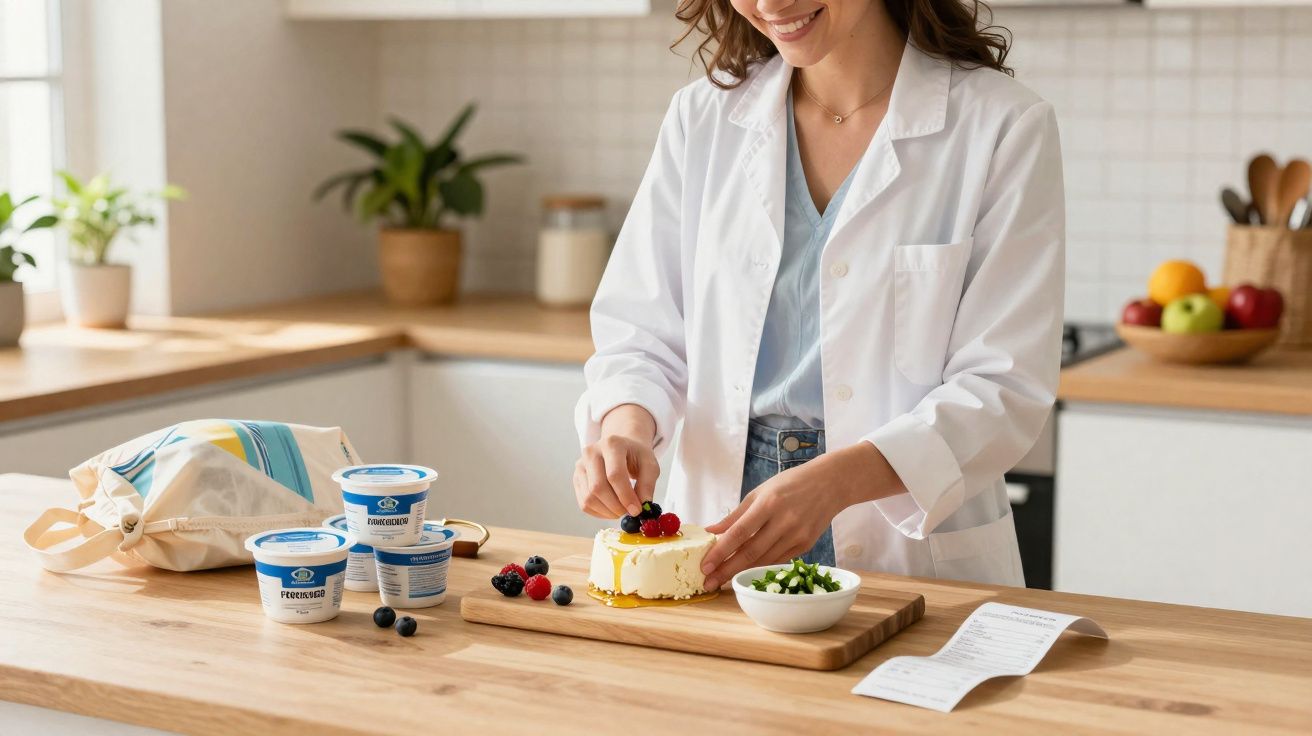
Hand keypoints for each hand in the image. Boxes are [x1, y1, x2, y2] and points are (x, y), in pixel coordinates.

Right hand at [573, 404, 657, 518]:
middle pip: (598, 487)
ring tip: (621, 510)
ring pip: (589, 498)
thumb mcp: (649, 465)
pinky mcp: (576, 478)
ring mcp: (580, 465)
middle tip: (629, 512)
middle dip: (616, 506)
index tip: (636, 510)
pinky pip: (583, 503)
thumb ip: (647, 485)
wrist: (620, 449)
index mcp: (612, 444)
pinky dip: (599, 512)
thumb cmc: (635, 456)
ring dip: (607, 511)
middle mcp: (591, 452)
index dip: (625, 496)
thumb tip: (642, 506)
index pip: (615, 474)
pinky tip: (611, 509)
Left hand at [700, 442, 903, 589]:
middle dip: (727, 570)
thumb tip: (711, 531)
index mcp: (768, 503)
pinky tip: (746, 572)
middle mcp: (783, 521)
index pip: (739, 533)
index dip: (721, 552)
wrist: (830, 484)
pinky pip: (778, 560)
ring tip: (722, 581)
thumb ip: (735, 515)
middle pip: (751, 552)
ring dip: (741, 572)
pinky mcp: (806, 546)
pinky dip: (760, 566)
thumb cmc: (790, 484)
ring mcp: (797, 536)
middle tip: (709, 583)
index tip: (705, 566)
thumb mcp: (759, 492)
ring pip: (764, 560)